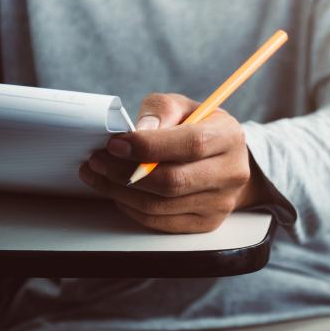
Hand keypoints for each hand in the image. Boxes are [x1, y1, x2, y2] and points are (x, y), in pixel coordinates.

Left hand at [79, 93, 265, 232]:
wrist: (224, 162)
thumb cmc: (198, 129)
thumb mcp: (183, 107)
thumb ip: (161, 111)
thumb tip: (140, 132)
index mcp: (230, 137)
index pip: (191, 144)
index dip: (149, 146)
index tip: (115, 143)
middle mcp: (231, 173)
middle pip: (174, 181)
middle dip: (125, 172)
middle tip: (98, 161)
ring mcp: (221, 202)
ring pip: (160, 205)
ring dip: (120, 191)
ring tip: (100, 174)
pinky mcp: (206, 223)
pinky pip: (159, 221)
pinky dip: (131, 208)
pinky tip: (119, 191)